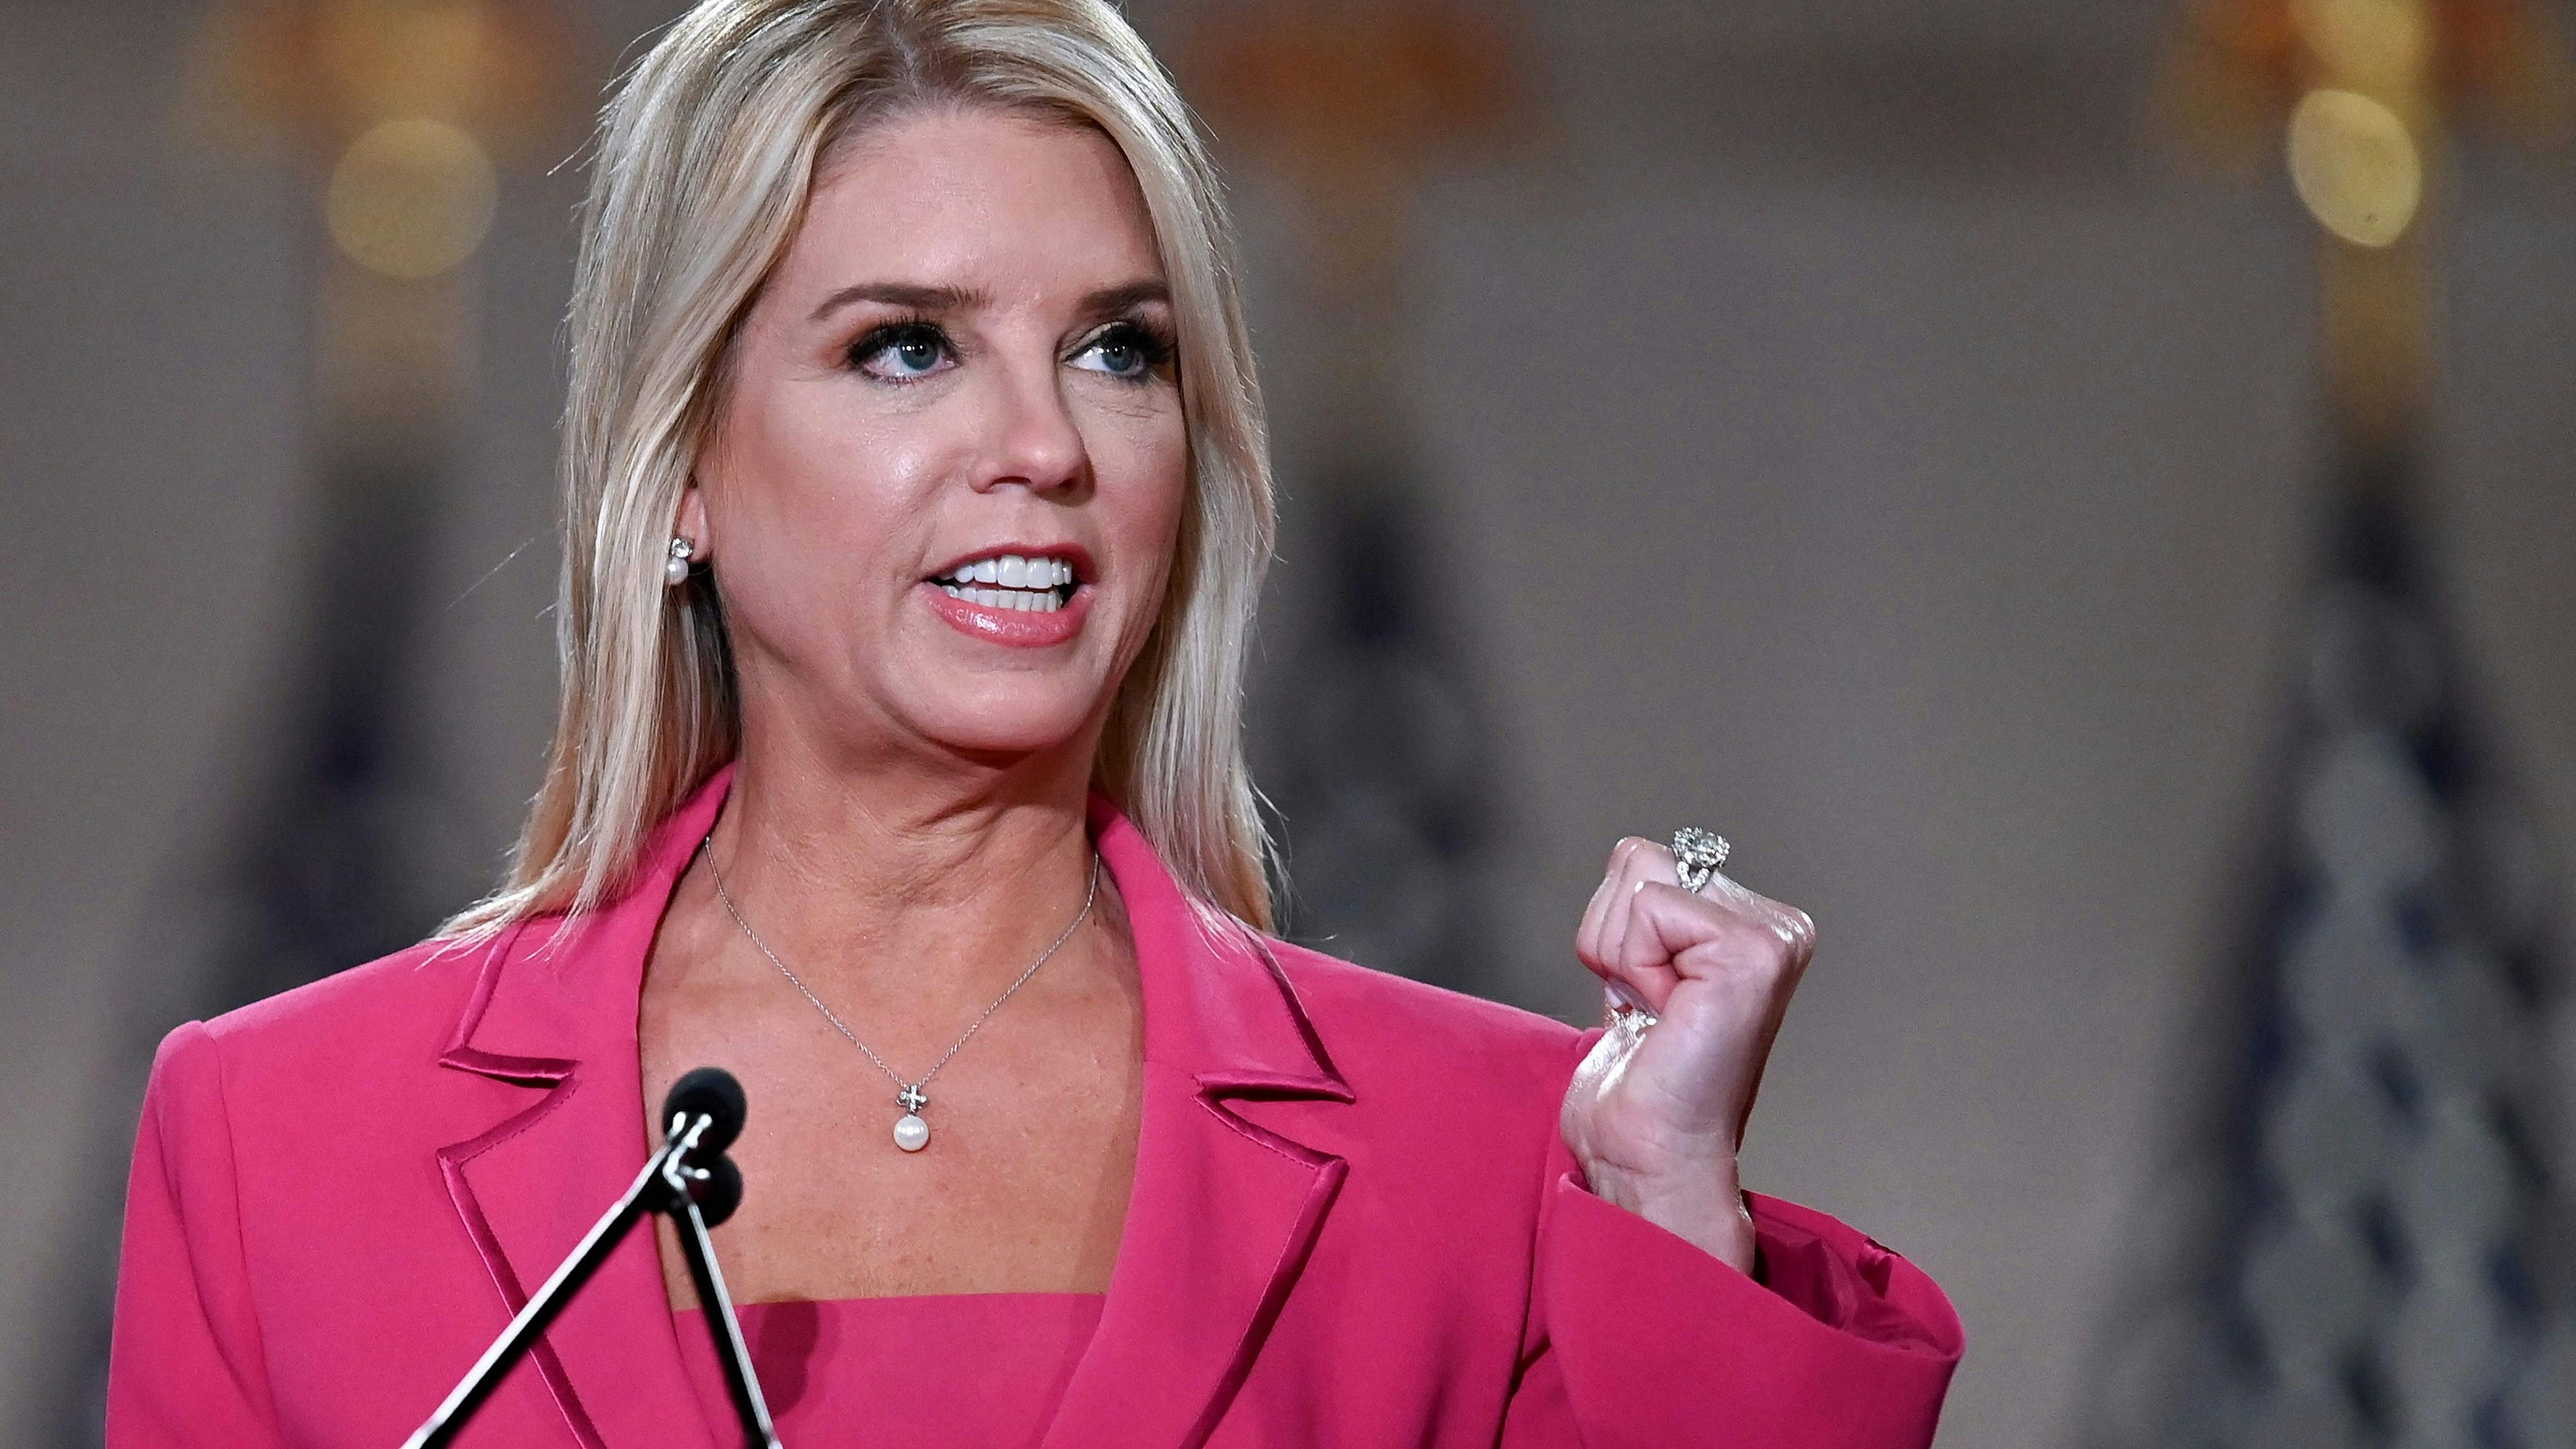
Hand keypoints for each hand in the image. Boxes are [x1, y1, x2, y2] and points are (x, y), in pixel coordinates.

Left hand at [1560, 836, 1816, 1272]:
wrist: (1651, 1152)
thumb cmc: (1643, 1077)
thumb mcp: (1639, 969)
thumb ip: (1647, 912)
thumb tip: (1635, 856)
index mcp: (1754, 925)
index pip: (1642, 861)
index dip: (1618, 933)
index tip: (1649, 999)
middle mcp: (1778, 925)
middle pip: (1637, 859)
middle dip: (1615, 938)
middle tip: (1650, 1009)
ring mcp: (1772, 937)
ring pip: (1640, 876)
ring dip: (1621, 953)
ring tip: (1658, 1013)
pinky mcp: (1753, 954)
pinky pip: (1649, 908)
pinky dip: (1633, 966)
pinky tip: (1663, 1016)